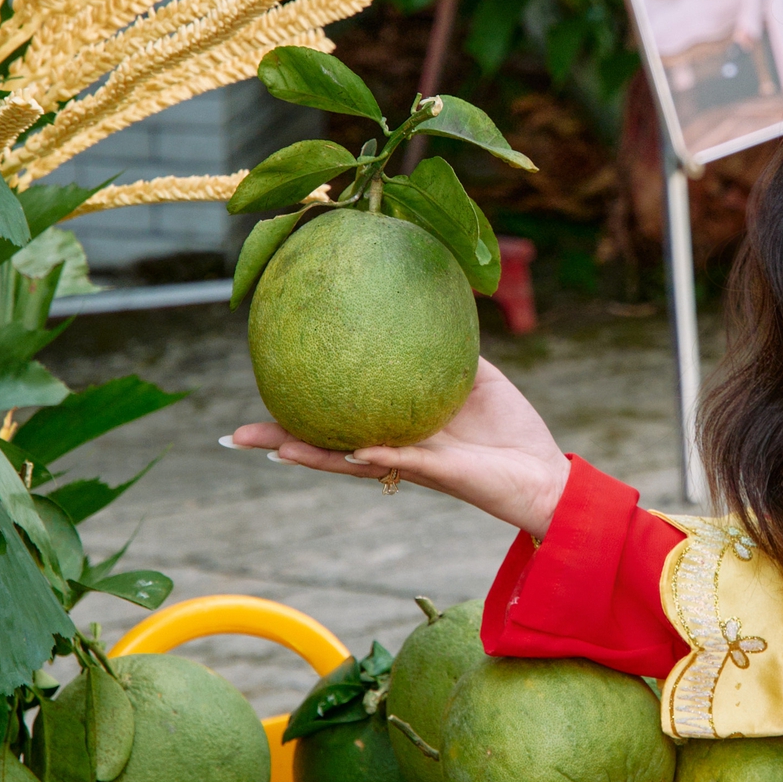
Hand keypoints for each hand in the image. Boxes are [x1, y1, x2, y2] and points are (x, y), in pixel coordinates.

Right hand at [224, 355, 570, 540]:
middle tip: (238, 436)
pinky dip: (379, 453)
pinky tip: (353, 446)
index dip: (302, 413)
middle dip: (284, 442)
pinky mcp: (440, 472)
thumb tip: (424, 309)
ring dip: (314, 455)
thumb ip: (447, 350)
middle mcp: (396, 450)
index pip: (341, 421)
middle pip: (328, 446)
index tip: (264, 398)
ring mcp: (413, 464)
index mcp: (398, 428)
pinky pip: (403, 460)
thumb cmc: (511, 431)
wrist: (544, 473)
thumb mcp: (476, 378)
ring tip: (276, 446)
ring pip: (353, 460)